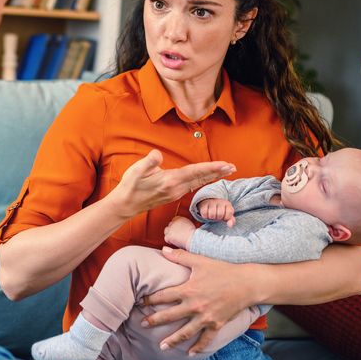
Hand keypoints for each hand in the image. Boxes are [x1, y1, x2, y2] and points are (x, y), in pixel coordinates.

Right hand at [110, 150, 234, 218]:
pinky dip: (204, 180)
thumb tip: (157, 154)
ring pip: (199, 182)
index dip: (211, 167)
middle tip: (233, 167)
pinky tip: (208, 178)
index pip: (195, 172)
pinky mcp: (174, 194)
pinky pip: (193, 185)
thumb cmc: (131, 186)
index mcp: (170, 181)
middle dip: (218, 172)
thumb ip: (148, 162)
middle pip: (201, 178)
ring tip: (226, 171)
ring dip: (213, 176)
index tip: (225, 165)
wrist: (126, 205)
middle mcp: (176, 188)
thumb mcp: (136, 171)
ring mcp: (176, 193)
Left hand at [144, 248, 254, 353]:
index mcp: (188, 289)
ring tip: (161, 347)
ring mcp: (205, 317)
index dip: (150, 300)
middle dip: (154, 321)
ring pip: (185, 332)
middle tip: (143, 325)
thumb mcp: (200, 261)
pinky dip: (197, 347)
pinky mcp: (216, 324)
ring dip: (172, 340)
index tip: (140, 303)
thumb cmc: (223, 270)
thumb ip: (180, 256)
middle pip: (170, 316)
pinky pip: (205, 339)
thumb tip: (163, 249)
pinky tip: (189, 353)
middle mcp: (194, 305)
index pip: (163, 296)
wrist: (247, 283)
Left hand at [163, 216, 195, 248]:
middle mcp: (174, 222)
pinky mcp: (169, 235)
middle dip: (172, 230)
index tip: (177, 229)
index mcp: (179, 218)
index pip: (174, 220)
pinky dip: (169, 241)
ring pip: (166, 231)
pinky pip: (166, 238)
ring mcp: (170, 229)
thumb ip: (184, 224)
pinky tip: (173, 242)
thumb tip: (182, 228)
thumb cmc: (194, 234)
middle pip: (170, 225)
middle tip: (176, 234)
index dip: (176, 226)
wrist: (193, 239)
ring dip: (169, 234)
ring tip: (175, 238)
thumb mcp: (190, 224)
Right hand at [197, 198, 234, 226]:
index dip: (226, 217)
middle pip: (220, 214)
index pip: (229, 212)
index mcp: (227, 204)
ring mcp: (211, 202)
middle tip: (217, 216)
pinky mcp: (203, 204)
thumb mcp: (227, 214)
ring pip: (212, 214)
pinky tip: (207, 214)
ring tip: (212, 215)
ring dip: (211, 217)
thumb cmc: (220, 210)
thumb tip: (230, 225)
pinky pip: (204, 213)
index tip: (224, 217)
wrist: (209, 202)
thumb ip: (231, 220)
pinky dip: (205, 216)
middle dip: (218, 218)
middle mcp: (219, 202)